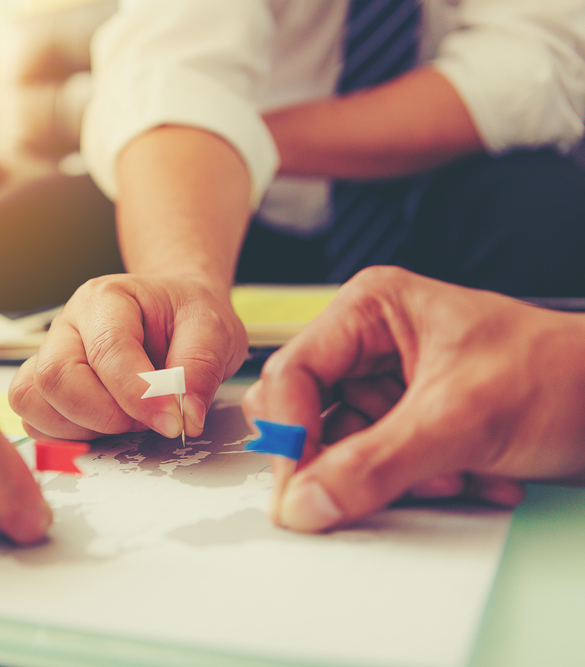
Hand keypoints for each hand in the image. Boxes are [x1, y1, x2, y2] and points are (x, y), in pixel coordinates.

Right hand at [10, 274, 246, 440]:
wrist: (176, 318)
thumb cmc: (187, 319)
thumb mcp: (214, 331)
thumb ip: (200, 369)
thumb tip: (184, 416)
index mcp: (106, 298)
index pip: (107, 349)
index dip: (139, 394)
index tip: (172, 421)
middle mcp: (67, 325)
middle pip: (55, 376)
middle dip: (104, 414)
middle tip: (147, 419)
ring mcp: (50, 356)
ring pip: (34, 401)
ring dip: (82, 427)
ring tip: (127, 420)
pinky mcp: (45, 388)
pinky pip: (35, 420)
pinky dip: (67, 436)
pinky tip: (105, 427)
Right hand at [242, 266, 584, 532]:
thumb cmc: (562, 375)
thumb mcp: (462, 419)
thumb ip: (375, 463)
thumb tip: (305, 500)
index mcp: (371, 310)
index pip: (293, 373)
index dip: (291, 432)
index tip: (299, 488)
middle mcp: (369, 344)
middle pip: (307, 412)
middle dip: (347, 456)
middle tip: (383, 478)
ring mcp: (388, 386)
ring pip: (341, 447)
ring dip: (393, 476)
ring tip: (455, 472)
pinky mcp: (407, 423)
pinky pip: (375, 466)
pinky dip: (417, 483)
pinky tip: (469, 475)